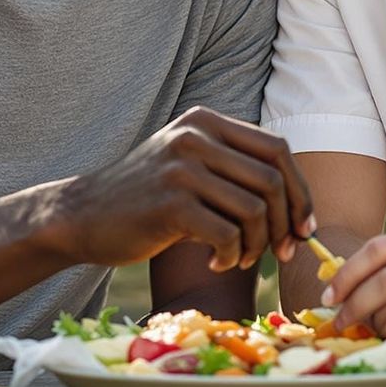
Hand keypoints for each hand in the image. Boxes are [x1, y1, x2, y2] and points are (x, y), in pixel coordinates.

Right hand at [46, 107, 315, 273]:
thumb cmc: (146, 200)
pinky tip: (214, 264)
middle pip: (273, 180)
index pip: (277, 149)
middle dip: (286, 224)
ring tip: (239, 259)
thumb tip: (300, 211)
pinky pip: (227, 234)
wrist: (82, 216)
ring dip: (257, 246)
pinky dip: (231, 257)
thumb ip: (235, 173)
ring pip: (255, 210)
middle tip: (281, 253)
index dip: (300, 191)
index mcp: (206, 122)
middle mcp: (196, 136)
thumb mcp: (190, 168)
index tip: (302, 227)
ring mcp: (182, 167)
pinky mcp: (170, 203)